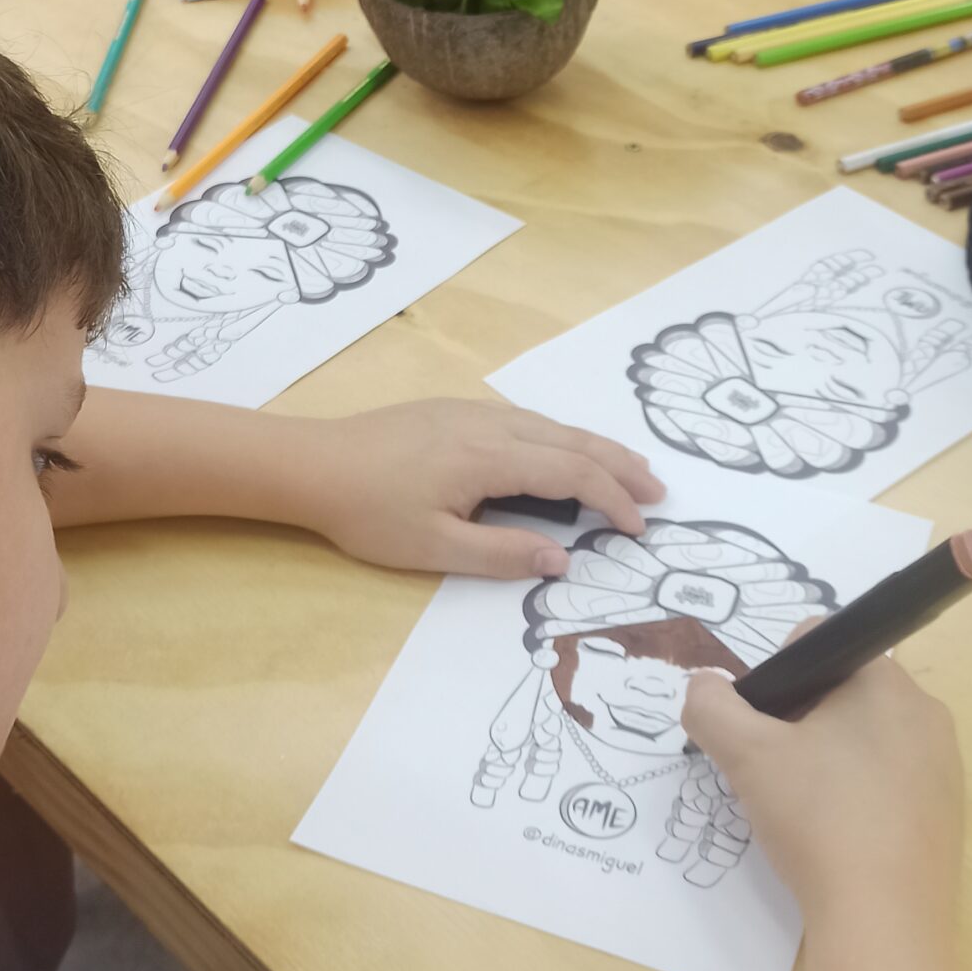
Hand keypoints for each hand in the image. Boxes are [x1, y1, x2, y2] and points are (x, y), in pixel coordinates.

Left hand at [293, 398, 662, 581]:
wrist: (312, 463)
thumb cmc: (368, 512)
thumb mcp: (434, 547)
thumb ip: (502, 553)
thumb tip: (562, 558)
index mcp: (490, 457)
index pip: (571, 473)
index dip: (612, 499)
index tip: (639, 528)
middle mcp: (490, 425)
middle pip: (571, 440)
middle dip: (620, 464)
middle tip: (659, 490)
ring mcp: (471, 413)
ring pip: (550, 425)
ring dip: (594, 447)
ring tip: (628, 467)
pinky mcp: (454, 412)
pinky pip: (526, 419)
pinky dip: (561, 437)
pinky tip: (564, 450)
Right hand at [682, 645, 962, 932]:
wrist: (883, 922)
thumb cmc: (818, 820)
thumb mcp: (745, 756)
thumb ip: (710, 706)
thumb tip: (702, 686)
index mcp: (886, 680)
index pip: (816, 643)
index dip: (776, 679)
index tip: (762, 731)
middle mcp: (927, 713)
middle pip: (841, 694)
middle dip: (801, 723)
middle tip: (774, 774)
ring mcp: (944, 768)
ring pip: (865, 742)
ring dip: (827, 762)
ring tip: (802, 810)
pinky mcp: (946, 816)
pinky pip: (890, 786)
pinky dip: (858, 800)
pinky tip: (836, 838)